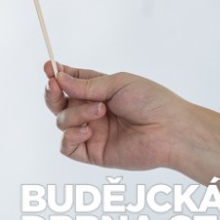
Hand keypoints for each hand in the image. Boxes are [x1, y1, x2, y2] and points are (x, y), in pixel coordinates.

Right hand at [43, 62, 186, 170]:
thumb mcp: (117, 83)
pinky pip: (66, 145)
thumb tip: (58, 78)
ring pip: (61, 121)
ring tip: (100, 111)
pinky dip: (70, 135)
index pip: (70, 82)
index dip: (57, 75)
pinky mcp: (93, 152)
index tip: (48, 67)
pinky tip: (87, 130)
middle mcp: (91, 111)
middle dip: (53, 93)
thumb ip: (85, 85)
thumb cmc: (152, 102)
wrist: (171, 132)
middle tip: (54, 85)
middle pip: (58, 102)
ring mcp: (91, 132)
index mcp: (99, 91)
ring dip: (75, 113)